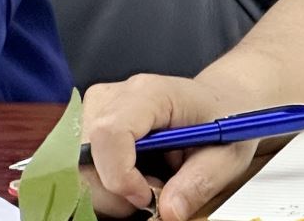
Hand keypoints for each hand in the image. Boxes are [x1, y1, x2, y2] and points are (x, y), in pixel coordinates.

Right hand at [80, 74, 255, 220]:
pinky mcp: (90, 125)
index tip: (147, 198)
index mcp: (151, 93)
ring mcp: (97, 110)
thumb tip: (169, 211)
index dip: (120, 175)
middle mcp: (114, 97)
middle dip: (113, 190)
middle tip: (152, 195)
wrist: (221, 99)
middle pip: (83, 155)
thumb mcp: (227, 153)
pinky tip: (133, 180)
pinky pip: (80, 167)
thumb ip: (199, 182)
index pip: (110, 132)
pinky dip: (104, 184)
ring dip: (108, 190)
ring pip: (76, 167)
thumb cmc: (224, 118)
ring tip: (147, 184)